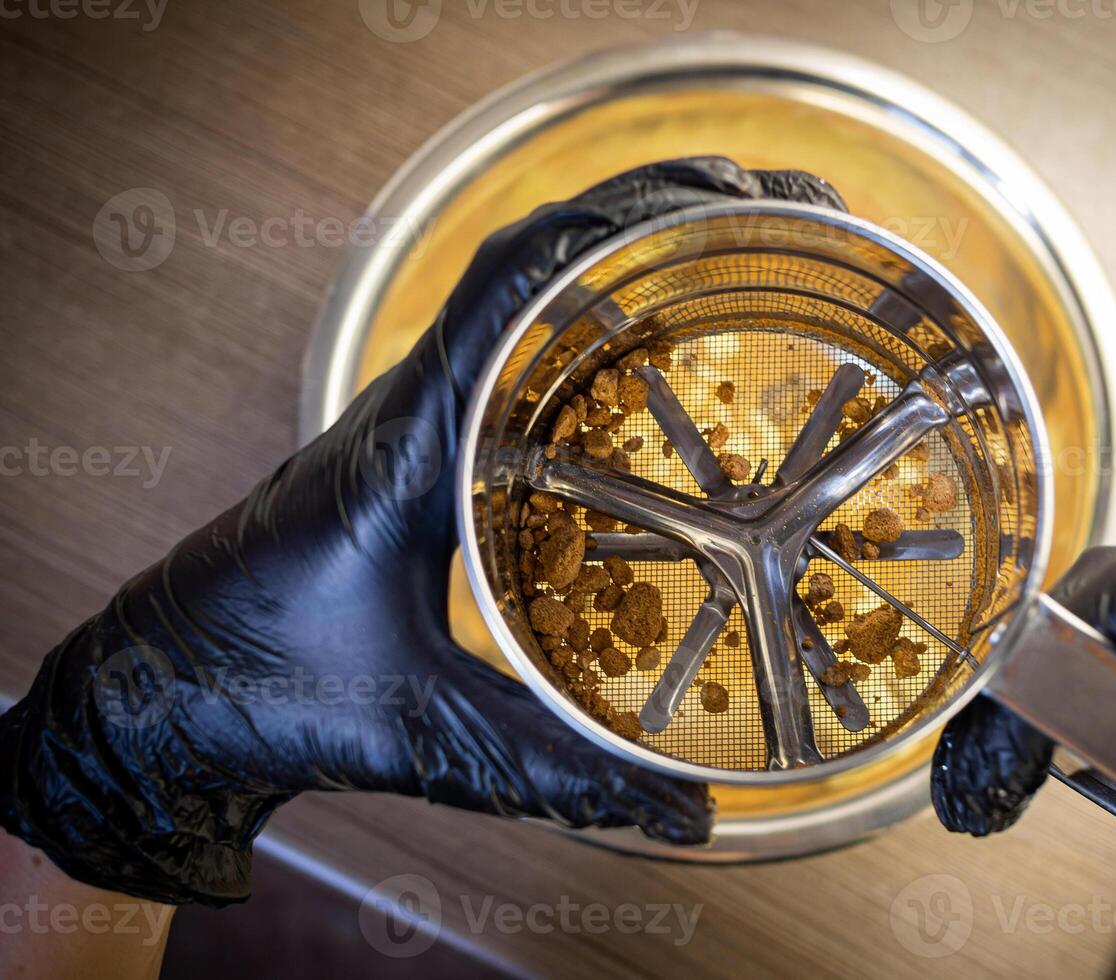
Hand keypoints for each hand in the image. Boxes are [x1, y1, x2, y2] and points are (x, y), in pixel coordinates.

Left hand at [0, 158, 846, 905]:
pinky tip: (654, 344)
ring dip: (615, 252)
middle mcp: (411, 404)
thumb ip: (557, 770)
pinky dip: (584, 316)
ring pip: (518, 293)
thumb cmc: (264, 690)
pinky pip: (507, 348)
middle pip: (530, 260)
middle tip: (757, 204)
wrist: (162, 696)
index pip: (507, 285)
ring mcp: (414, 416)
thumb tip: (682, 816)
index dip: (611, 225)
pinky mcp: (419, 444)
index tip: (710, 199)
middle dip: (644, 215)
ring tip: (726, 242)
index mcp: (407, 440)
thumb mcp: (428, 731)